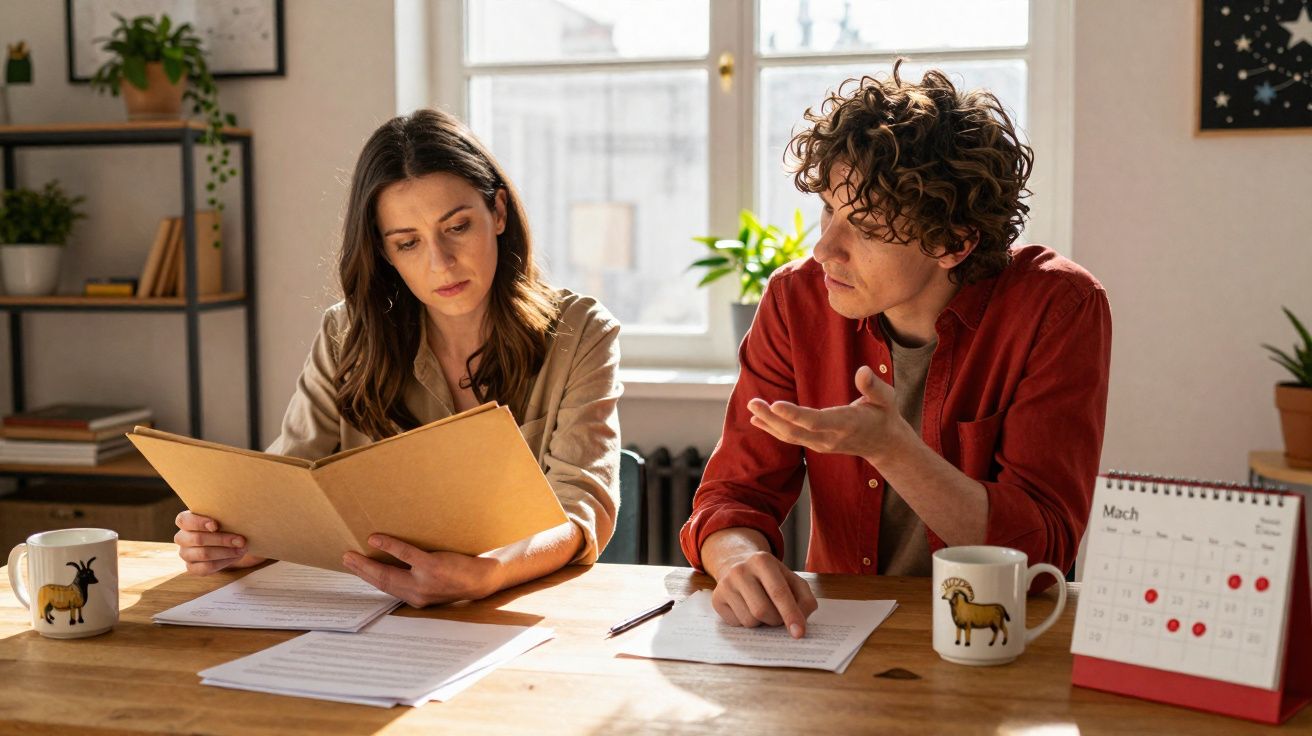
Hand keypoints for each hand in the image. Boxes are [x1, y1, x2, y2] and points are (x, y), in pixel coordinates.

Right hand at [173, 510, 264, 574]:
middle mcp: (182, 538)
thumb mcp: (223, 517)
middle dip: (222, 539)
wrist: (228, 542)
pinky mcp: (192, 567)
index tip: (215, 525)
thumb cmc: (224, 525)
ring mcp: (185, 554)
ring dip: (225, 552)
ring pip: (203, 554)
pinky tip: (235, 557)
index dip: (199, 523)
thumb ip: (224, 516)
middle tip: (241, 540)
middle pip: (197, 539)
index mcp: (185, 521)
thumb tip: (237, 517)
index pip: (184, 520)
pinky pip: (206, 567)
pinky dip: (224, 562)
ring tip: (241, 549)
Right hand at [342, 534, 505, 607]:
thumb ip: (416, 580)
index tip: (354, 569)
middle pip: (381, 582)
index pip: (386, 589)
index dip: (368, 579)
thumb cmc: (459, 578)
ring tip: (352, 554)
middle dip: (360, 571)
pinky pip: (405, 555)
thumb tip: (395, 562)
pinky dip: (389, 546)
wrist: (484, 579)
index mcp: (416, 598)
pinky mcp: (432, 567)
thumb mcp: (436, 586)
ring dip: (366, 564)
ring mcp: (424, 581)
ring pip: (387, 573)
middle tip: (345, 558)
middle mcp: (417, 594)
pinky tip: (376, 539)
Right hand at [711, 548, 817, 637]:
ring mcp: (725, 585)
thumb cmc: (770, 576)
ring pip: (749, 621)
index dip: (790, 614)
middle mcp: (740, 570)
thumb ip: (804, 598)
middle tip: (779, 616)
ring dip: (762, 623)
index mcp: (762, 561)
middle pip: (762, 610)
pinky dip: (747, 623)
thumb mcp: (791, 579)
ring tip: (762, 607)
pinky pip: (737, 624)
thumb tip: (801, 621)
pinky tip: (747, 608)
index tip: (799, 633)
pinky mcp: (717, 600)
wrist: (737, 564)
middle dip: (776, 620)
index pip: (778, 592)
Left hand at [747, 365, 910, 464]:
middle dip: (772, 418)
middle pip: (796, 431)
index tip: (774, 405)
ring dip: (768, 423)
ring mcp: (822, 444)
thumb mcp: (886, 399)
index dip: (794, 414)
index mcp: (846, 424)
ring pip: (790, 436)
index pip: (815, 421)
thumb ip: (874, 387)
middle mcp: (830, 437)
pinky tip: (757, 421)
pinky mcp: (816, 444)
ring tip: (751, 408)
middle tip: (752, 403)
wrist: (884, 444)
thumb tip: (862, 371)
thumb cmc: (884, 415)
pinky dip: (773, 429)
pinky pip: (791, 438)